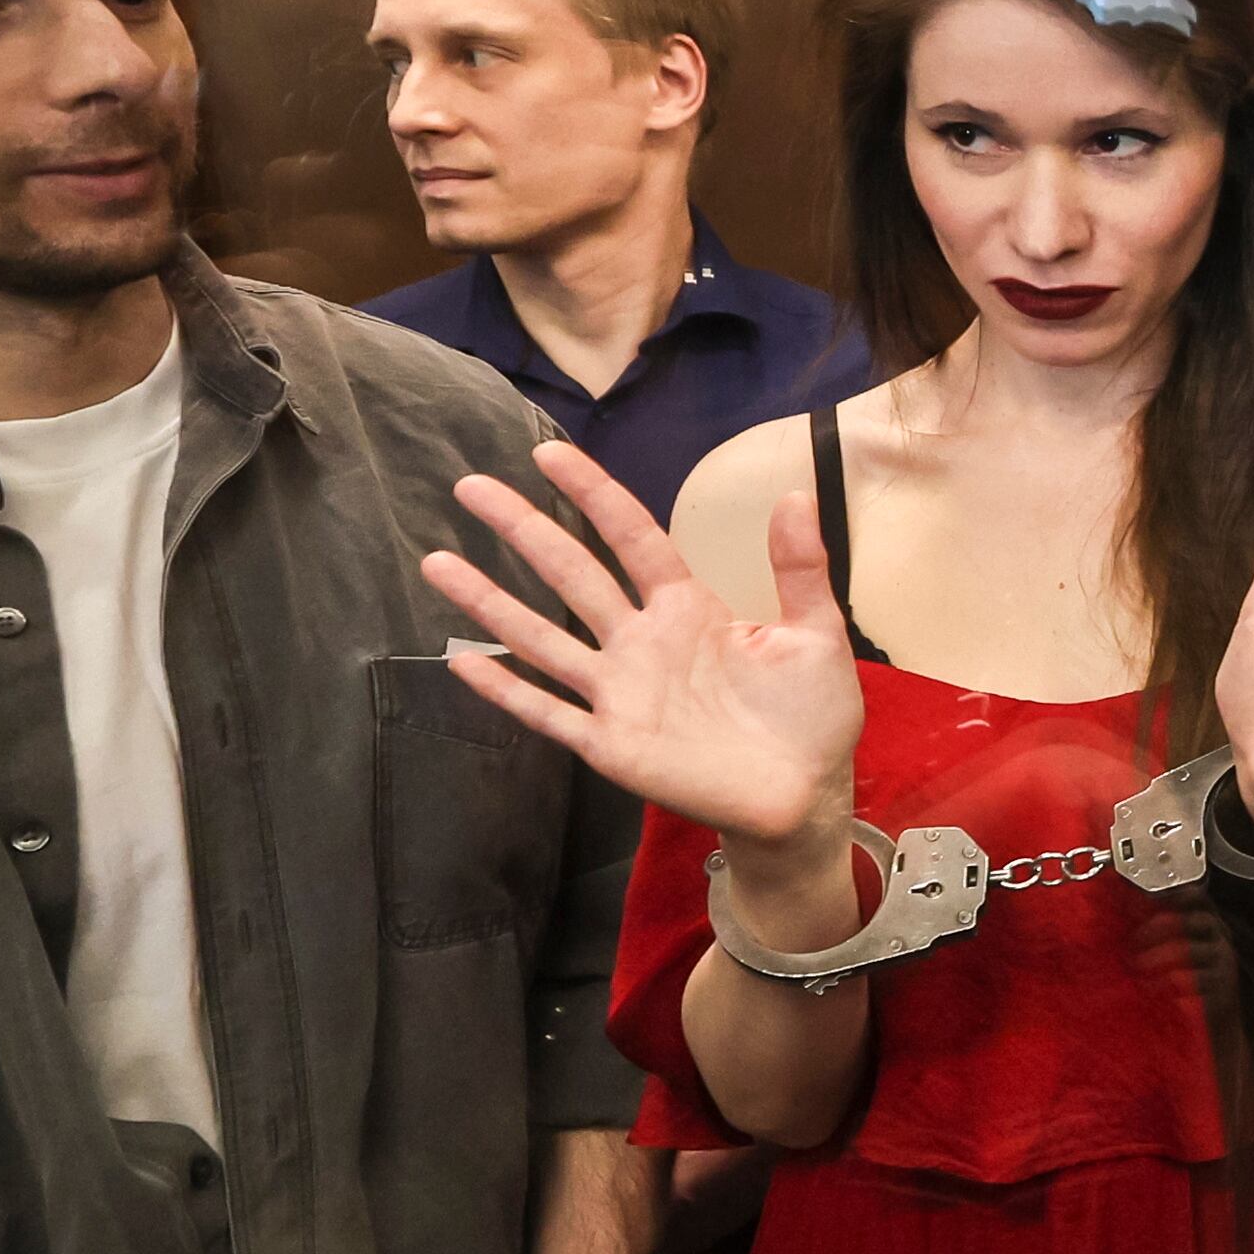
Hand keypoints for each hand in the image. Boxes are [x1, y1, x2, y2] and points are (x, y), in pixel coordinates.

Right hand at [421, 440, 862, 852]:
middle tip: (469, 485)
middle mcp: (641, 642)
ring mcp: (619, 692)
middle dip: (522, 528)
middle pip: (571, 573)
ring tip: (437, 561)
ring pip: (541, 638)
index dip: (592, 493)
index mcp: (688, 609)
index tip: (548, 454)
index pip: (631, 536)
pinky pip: (548, 712)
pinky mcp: (610, 744)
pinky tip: (461, 660)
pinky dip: (506, 688)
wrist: (804, 799)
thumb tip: (793, 495)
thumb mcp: (816, 635)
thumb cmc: (812, 718)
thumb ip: (802, 569)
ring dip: (490, 602)